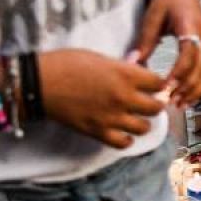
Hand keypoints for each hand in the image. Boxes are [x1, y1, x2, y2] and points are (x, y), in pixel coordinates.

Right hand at [38, 49, 166, 148]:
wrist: (41, 83)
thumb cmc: (66, 64)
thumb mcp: (100, 57)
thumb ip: (122, 66)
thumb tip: (137, 68)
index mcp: (126, 75)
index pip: (159, 83)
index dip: (159, 84)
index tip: (155, 84)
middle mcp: (124, 97)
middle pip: (156, 108)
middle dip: (155, 104)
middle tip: (149, 101)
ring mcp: (112, 117)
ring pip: (144, 127)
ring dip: (143, 122)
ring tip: (136, 117)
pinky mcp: (98, 132)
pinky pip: (123, 143)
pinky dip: (126, 139)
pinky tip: (123, 132)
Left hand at [134, 0, 200, 106]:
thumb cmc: (165, 1)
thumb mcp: (152, 18)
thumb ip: (144, 41)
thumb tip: (132, 64)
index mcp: (190, 27)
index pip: (189, 55)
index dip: (178, 73)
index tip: (165, 88)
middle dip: (187, 88)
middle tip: (170, 102)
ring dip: (196, 91)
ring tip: (180, 105)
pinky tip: (190, 98)